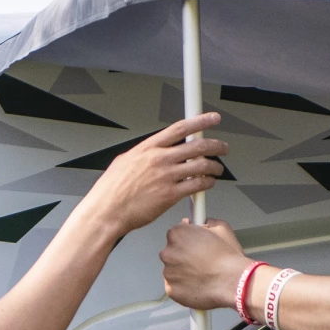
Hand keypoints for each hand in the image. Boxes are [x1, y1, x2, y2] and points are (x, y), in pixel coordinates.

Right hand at [83, 112, 225, 237]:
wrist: (106, 211)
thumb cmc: (111, 191)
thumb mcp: (125, 162)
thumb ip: (142, 155)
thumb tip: (151, 152)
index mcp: (148, 148)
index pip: (180, 128)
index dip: (200, 121)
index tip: (212, 118)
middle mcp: (159, 159)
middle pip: (196, 146)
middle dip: (215, 145)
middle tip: (222, 147)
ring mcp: (166, 177)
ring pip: (201, 166)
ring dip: (214, 167)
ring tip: (217, 169)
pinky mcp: (170, 195)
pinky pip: (197, 186)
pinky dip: (207, 184)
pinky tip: (208, 184)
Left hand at [161, 218, 249, 310]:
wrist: (233, 283)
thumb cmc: (228, 258)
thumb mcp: (222, 228)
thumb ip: (206, 224)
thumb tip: (202, 225)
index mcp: (177, 234)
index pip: (175, 234)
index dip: (187, 240)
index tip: (195, 245)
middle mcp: (168, 252)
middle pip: (171, 253)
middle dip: (183, 257)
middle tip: (201, 262)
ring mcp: (168, 273)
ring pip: (172, 271)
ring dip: (183, 272)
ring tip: (202, 275)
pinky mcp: (171, 290)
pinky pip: (174, 288)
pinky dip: (183, 288)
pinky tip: (198, 286)